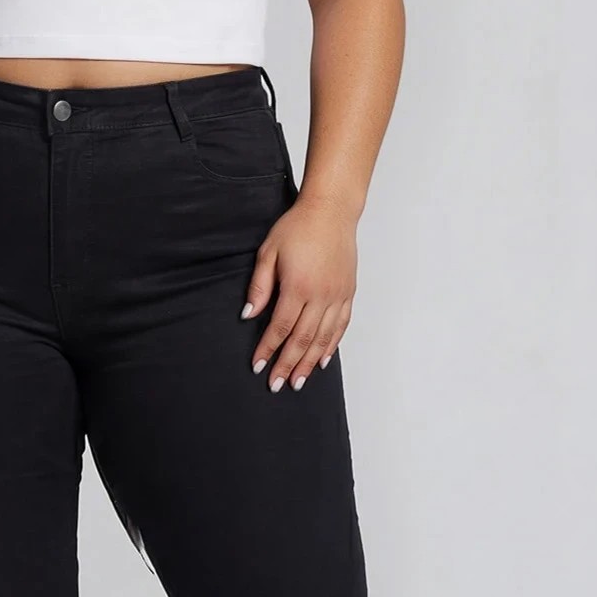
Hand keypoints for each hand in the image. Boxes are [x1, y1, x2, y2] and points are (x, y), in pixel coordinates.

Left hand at [240, 190, 356, 390]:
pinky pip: (340, 326)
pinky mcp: (348, 293)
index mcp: (298, 286)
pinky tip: (322, 360)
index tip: (258, 366)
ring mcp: (337, 296)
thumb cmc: (297, 228)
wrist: (331, 212)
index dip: (268, 349)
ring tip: (298, 382)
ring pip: (323, 338)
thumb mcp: (268, 252)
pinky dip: (331, 346)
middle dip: (287, 364)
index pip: (280, 327)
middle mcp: (321, 295)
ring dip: (309, 363)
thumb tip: (247, 315)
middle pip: (302, 339)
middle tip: (277, 385)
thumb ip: (259, 286)